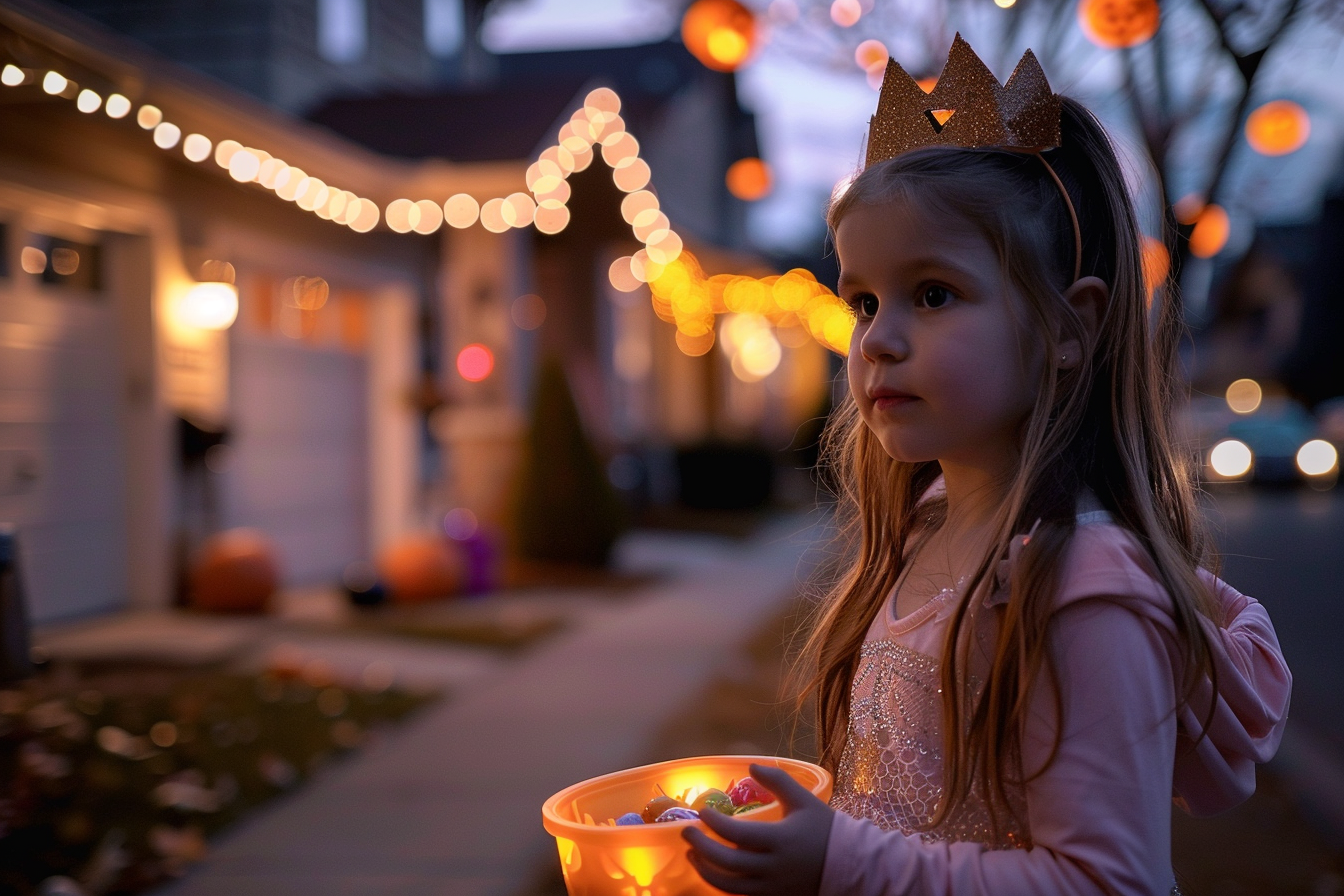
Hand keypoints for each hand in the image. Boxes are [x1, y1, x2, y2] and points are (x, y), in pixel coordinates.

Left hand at [682, 763, 833, 895]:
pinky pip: (739, 894)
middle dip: (702, 847)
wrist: (848, 864)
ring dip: (705, 869)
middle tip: (686, 831)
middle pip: (727, 863)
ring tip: (692, 853)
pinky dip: (721, 884)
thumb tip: (750, 766)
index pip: (738, 835)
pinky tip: (711, 870)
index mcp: (780, 840)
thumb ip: (777, 781)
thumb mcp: (803, 800)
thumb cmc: (824, 828)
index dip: (716, 824)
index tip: (702, 812)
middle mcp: (773, 867)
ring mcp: (772, 887)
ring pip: (729, 885)